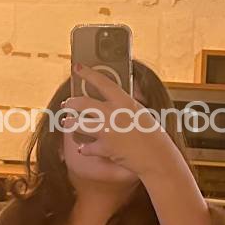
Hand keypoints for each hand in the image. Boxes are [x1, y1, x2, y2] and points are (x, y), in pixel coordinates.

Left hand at [64, 62, 184, 182]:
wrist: (157, 158)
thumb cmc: (152, 134)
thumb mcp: (139, 112)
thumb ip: (123, 105)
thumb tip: (108, 100)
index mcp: (124, 101)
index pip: (101, 81)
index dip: (87, 73)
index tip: (77, 67)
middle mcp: (112, 114)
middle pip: (81, 103)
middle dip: (70, 103)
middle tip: (67, 104)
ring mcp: (107, 131)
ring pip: (76, 124)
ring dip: (69, 123)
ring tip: (67, 123)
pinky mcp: (104, 148)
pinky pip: (85, 147)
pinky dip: (84, 148)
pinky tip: (83, 147)